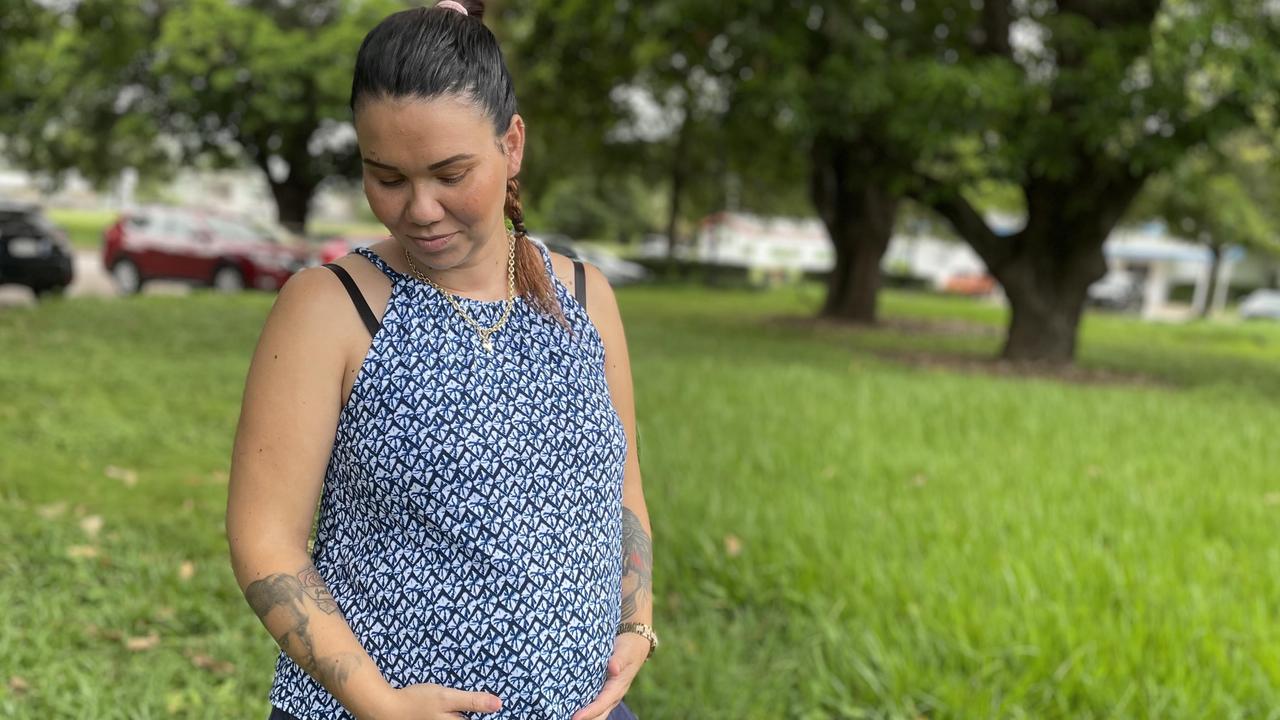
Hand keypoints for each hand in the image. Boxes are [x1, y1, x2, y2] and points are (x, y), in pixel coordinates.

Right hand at [361, 682, 502, 719]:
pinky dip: (452, 715)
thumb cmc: (416, 702)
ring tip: (459, 707)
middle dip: (471, 712)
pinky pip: (446, 719)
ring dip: (461, 714)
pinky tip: (447, 710)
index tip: (495, 706)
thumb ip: (472, 701)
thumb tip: (499, 704)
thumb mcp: (447, 698)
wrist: (384, 709)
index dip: (483, 712)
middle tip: (480, 705)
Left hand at [570, 633, 648, 719]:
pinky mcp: (604, 691)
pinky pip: (595, 704)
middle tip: (568, 719)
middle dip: (586, 719)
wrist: (635, 645)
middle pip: (599, 714)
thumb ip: (619, 659)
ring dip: (586, 717)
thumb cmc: (628, 648)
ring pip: (598, 712)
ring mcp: (609, 695)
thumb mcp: (625, 651)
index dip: (589, 712)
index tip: (575, 718)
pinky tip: (570, 707)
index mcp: (618, 687)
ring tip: (566, 715)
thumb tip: (613, 669)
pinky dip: (585, 709)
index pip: (602, 703)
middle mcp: (613, 695)